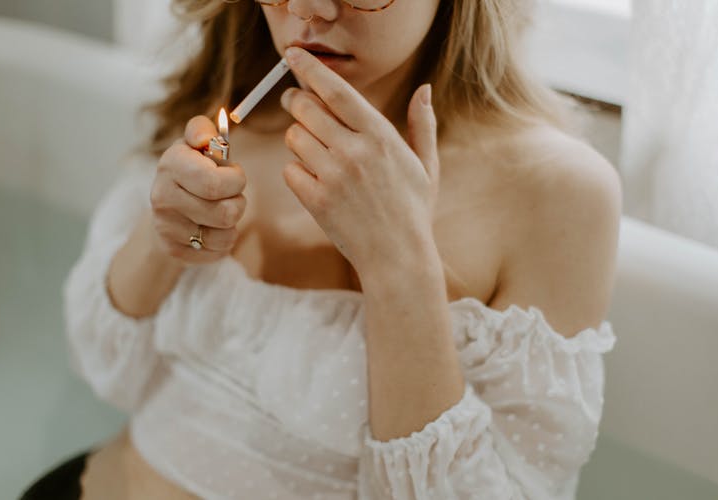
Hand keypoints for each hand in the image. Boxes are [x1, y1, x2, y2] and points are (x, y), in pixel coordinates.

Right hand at [148, 116, 247, 264]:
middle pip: (226, 212)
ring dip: (232, 223)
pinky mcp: (174, 251)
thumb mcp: (193, 145)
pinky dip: (223, 242)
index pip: (215, 183)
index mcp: (171, 164)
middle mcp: (162, 196)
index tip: (232, 174)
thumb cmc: (189, 173)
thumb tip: (210, 129)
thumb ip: (203, 130)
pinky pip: (218, 252)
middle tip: (231, 195)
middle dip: (238, 202)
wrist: (163, 211)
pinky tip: (211, 230)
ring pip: (225, 234)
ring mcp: (166, 226)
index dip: (235, 180)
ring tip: (221, 212)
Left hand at [279, 47, 439, 274]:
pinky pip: (290, 170)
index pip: (337, 90)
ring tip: (315, 150)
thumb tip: (424, 89)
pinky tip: (316, 179)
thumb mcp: (426, 166)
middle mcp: (354, 151)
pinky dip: (298, 171)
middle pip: (305, 107)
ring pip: (294, 137)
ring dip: (299, 138)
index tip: (293, 53)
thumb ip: (422, 125)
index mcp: (381, 136)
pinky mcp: (316, 200)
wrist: (397, 257)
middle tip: (295, 101)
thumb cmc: (413, 210)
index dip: (310, 68)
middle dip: (295, 100)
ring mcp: (333, 176)